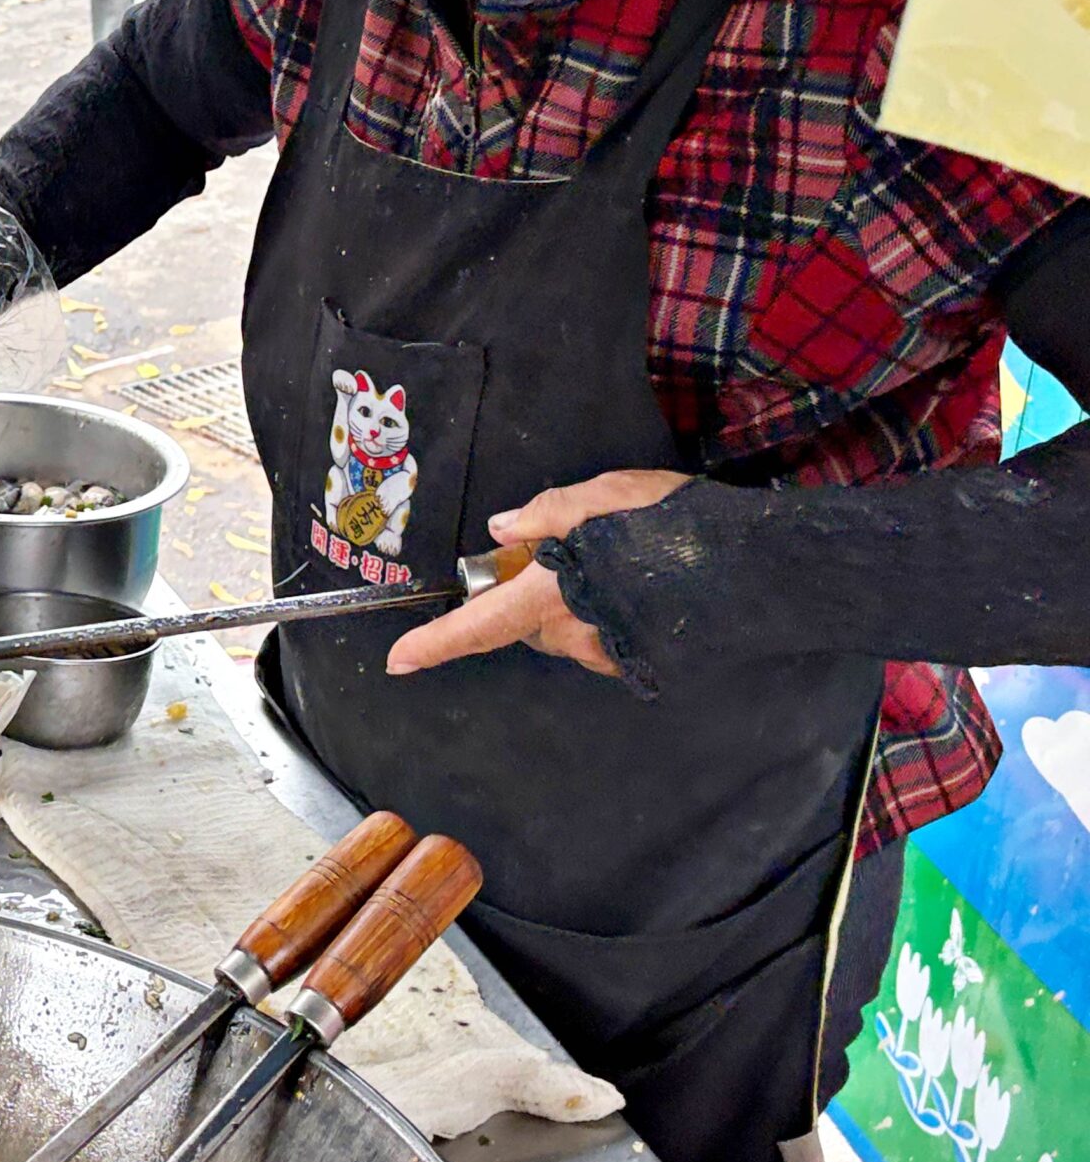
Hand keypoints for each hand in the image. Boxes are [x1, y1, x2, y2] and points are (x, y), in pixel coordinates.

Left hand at [386, 470, 692, 677]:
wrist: (762, 568)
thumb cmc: (680, 524)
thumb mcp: (608, 495)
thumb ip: (549, 513)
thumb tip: (503, 532)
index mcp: (555, 592)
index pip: (482, 624)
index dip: (436, 643)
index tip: (398, 661)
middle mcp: (577, 634)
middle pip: (527, 626)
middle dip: (531, 596)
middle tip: (569, 552)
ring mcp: (612, 655)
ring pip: (566, 635)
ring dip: (573, 607)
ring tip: (621, 564)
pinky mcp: (643, 667)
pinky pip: (604, 643)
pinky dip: (608, 620)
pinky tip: (643, 589)